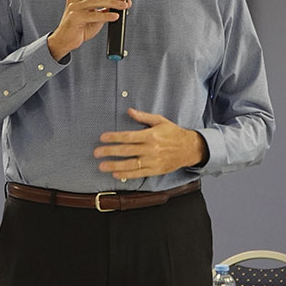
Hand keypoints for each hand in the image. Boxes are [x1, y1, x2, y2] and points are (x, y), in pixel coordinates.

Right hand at [47, 0, 129, 60]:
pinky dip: (106, 15)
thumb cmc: (79, 27)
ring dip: (113, 2)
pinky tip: (115, 16)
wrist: (66, 40)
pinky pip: (94, 15)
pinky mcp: (75, 17)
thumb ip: (105, 7)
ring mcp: (74, 7)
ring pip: (96, 1)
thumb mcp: (94, 14)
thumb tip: (121, 1)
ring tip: (123, 5)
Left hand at [93, 108, 207, 179]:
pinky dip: (126, 174)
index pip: (128, 136)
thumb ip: (143, 117)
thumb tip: (129, 111)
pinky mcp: (155, 170)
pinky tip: (116, 174)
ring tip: (102, 166)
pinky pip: (138, 173)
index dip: (114, 137)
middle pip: (126, 150)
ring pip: (130, 164)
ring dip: (114, 165)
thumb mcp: (160, 121)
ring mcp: (153, 161)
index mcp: (150, 135)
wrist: (189, 148)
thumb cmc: (173, 133)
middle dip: (109, 151)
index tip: (102, 138)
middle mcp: (151, 149)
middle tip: (96, 152)